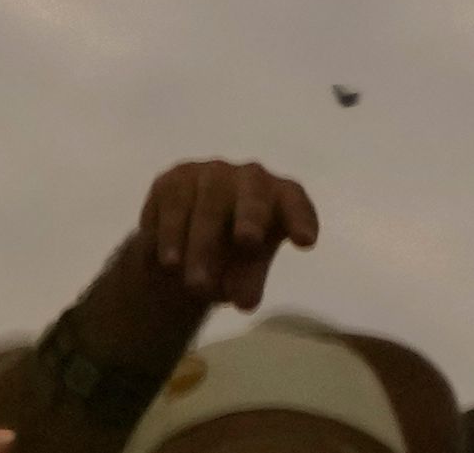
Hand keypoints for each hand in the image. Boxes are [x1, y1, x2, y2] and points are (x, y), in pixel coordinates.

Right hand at [130, 158, 319, 314]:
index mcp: (279, 198)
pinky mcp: (174, 180)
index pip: (295, 202)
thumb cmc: (233, 259)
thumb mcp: (245, 274)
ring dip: (202, 244)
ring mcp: (210, 174)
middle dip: (251, 217)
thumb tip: (243, 299)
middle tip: (248, 243)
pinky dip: (170, 235)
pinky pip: (173, 203)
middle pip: (253, 195)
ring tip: (197, 285)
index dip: (301, 218)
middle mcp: (249, 178)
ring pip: (209, 203)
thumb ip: (248, 281)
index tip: (305, 242)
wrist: (185, 248)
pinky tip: (168, 263)